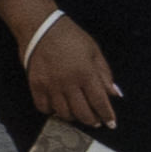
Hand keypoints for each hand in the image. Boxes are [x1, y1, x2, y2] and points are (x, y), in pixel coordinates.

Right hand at [6, 0, 118, 131]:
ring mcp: (51, 86)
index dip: (107, 115)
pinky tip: (58, 108)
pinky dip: (52, 112)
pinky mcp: (36, 85)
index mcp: (86, 73)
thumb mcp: (94, 52)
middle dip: (92, 120)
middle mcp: (69, 83)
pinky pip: (44, 107)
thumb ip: (105, 74)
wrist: (41, 28)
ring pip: (64, 113)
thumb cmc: (71, 37)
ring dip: (73, 117)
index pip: (100, 102)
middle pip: (82, 112)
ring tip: (78, 114)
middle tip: (96, 121)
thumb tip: (114, 93)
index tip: (111, 124)